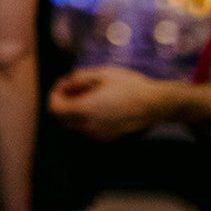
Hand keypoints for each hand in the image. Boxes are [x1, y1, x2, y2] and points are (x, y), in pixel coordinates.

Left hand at [49, 65, 174, 140]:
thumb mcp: (102, 73)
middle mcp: (89, 126)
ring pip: (73, 125)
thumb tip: (65, 84)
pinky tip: (99, 104)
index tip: (65, 83)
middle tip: (75, 87)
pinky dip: (85, 118)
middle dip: (63, 102)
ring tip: (89, 93)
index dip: (55, 94)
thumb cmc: (129, 86)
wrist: (155, 104)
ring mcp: (99, 134)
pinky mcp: (108, 137)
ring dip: (73, 110)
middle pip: (61, 119)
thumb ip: (78, 78)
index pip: (55, 109)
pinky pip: (87, 129)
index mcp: (85, 109)